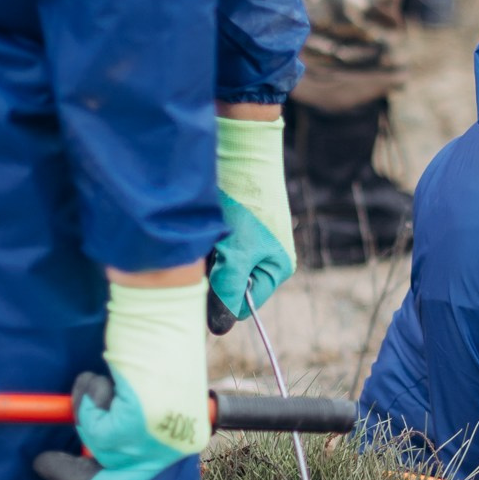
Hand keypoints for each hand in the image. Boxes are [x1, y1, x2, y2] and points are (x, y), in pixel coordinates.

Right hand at [74, 280, 208, 479]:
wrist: (163, 307)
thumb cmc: (158, 339)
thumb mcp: (154, 395)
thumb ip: (136, 426)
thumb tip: (100, 451)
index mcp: (187, 438)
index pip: (136, 479)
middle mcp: (177, 444)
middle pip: (114, 478)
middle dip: (71, 473)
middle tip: (44, 464)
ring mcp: (158, 437)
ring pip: (98, 446)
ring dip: (87, 411)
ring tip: (103, 379)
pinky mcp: (136, 423)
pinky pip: (92, 425)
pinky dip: (87, 398)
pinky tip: (105, 375)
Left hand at [212, 111, 294, 319]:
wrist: (240, 150)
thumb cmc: (245, 201)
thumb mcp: (237, 251)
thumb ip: (227, 289)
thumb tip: (218, 329)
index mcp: (276, 268)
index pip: (242, 306)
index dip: (221, 300)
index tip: (207, 280)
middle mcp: (264, 258)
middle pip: (228, 287)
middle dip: (213, 274)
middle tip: (208, 251)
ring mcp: (248, 240)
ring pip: (217, 267)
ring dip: (206, 256)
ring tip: (205, 233)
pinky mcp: (232, 225)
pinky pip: (213, 246)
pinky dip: (204, 240)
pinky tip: (203, 223)